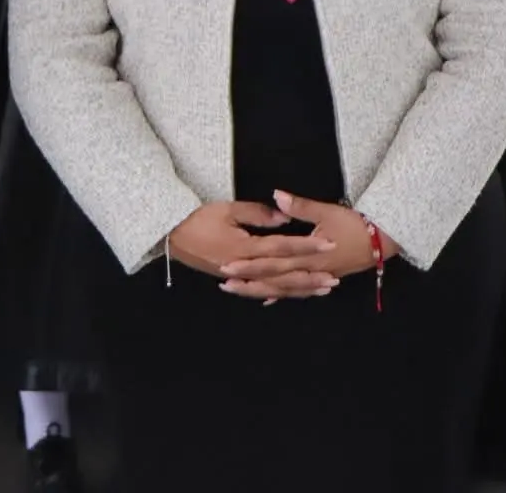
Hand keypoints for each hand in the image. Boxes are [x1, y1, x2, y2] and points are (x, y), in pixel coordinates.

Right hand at [168, 200, 335, 301]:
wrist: (172, 237)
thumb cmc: (198, 219)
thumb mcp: (227, 209)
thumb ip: (257, 214)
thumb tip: (283, 219)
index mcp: (245, 248)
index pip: (283, 247)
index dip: (307, 245)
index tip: (328, 244)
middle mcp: (245, 268)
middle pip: (283, 274)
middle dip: (310, 276)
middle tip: (334, 278)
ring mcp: (240, 278)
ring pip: (275, 287)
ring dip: (300, 289)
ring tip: (322, 289)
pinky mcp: (235, 280)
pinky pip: (261, 291)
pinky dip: (279, 294)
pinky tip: (294, 295)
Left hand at [214, 191, 397, 301]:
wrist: (381, 240)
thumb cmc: (355, 223)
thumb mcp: (326, 211)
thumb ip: (299, 206)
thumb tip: (276, 196)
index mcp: (305, 255)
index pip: (271, 262)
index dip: (248, 265)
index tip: (227, 266)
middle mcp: (307, 271)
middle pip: (273, 280)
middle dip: (248, 282)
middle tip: (225, 283)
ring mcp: (314, 278)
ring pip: (282, 289)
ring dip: (260, 290)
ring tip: (238, 291)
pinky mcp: (320, 278)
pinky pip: (297, 290)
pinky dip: (281, 294)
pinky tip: (268, 298)